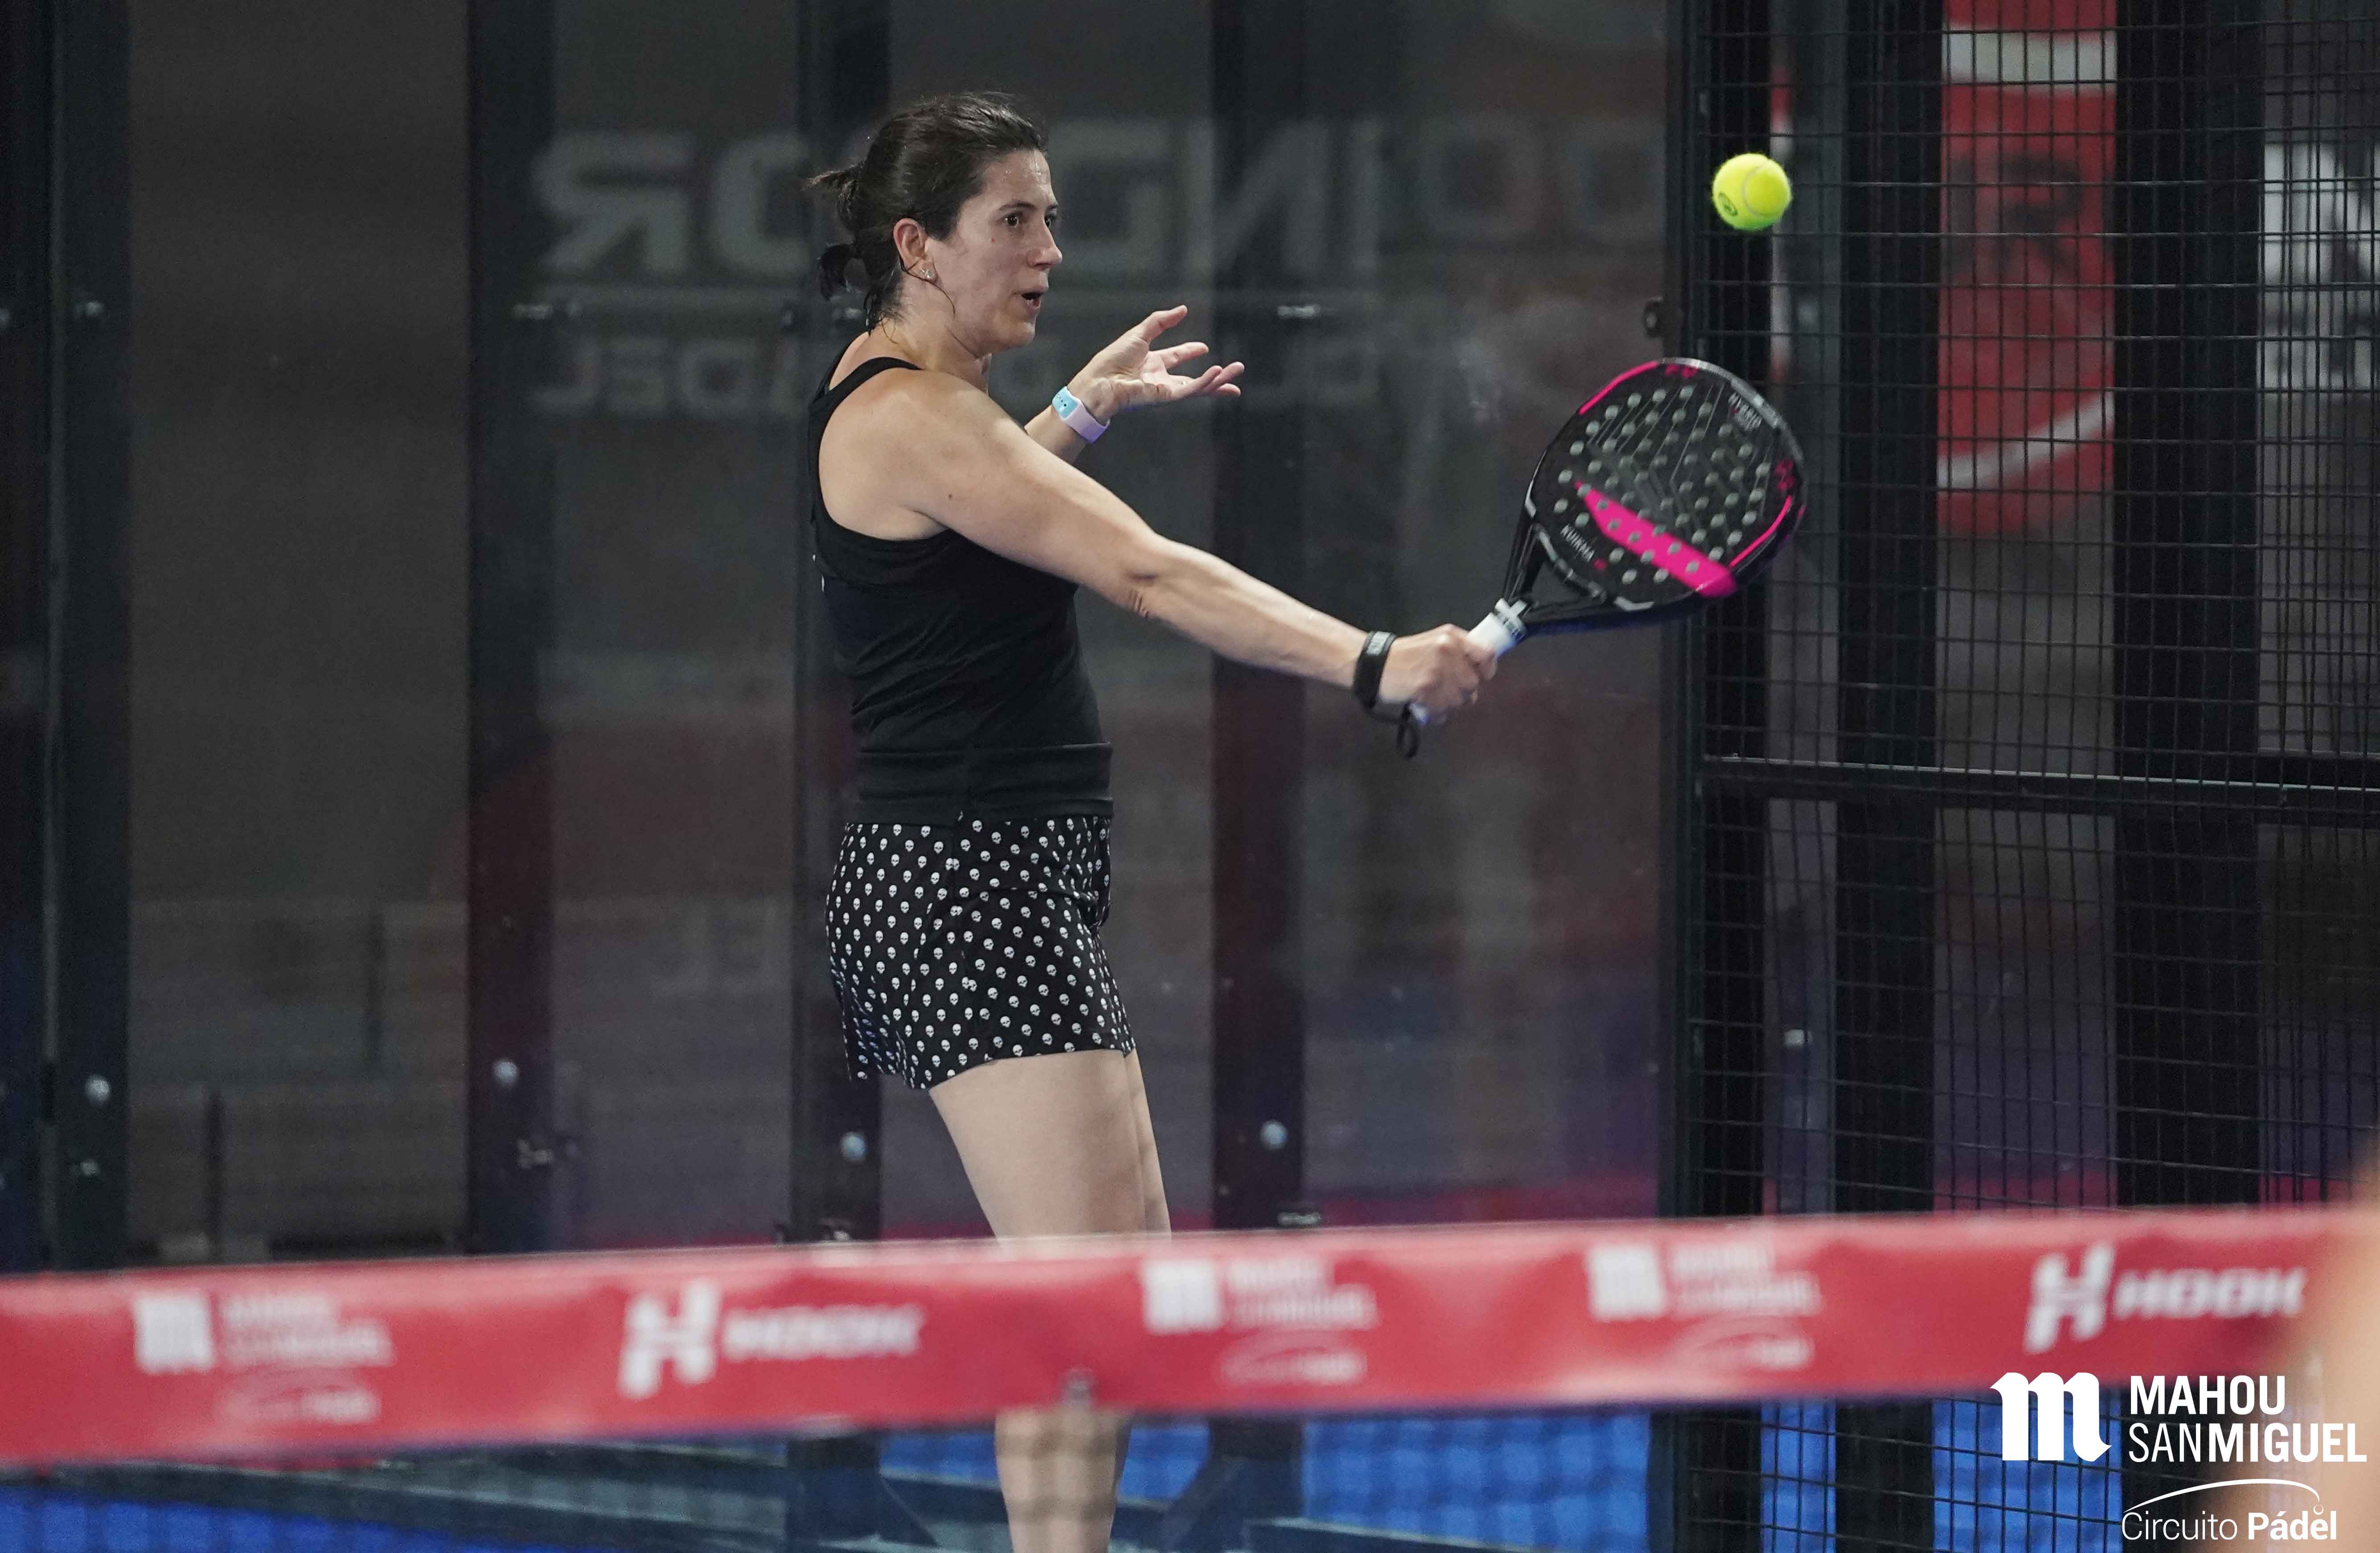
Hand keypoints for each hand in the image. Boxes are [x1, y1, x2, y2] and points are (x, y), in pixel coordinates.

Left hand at [1067, 306, 1244, 421]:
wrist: (1100, 381)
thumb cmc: (1112, 359)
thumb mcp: (1140, 333)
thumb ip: (1161, 321)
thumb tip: (1183, 309)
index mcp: (1151, 363)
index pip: (1176, 357)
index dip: (1189, 351)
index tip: (1203, 347)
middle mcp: (1160, 378)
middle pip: (1194, 378)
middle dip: (1216, 375)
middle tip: (1235, 369)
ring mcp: (1164, 389)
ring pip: (1198, 387)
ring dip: (1218, 380)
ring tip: (1236, 371)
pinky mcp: (1166, 396)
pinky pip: (1189, 390)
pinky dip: (1204, 383)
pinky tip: (1217, 374)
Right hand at [1378, 626, 1498, 719]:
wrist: (1375, 664)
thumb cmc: (1407, 656)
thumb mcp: (1435, 642)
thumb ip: (1459, 651)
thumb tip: (1481, 671)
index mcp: (1452, 637)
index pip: (1486, 654)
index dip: (1486, 670)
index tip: (1480, 677)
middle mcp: (1446, 650)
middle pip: (1473, 683)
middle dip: (1462, 692)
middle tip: (1446, 691)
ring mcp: (1435, 670)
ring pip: (1459, 700)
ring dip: (1448, 704)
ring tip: (1434, 698)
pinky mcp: (1424, 689)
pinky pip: (1442, 710)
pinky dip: (1436, 714)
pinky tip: (1426, 706)